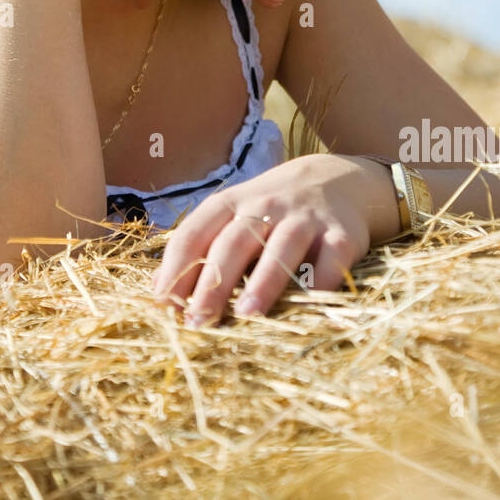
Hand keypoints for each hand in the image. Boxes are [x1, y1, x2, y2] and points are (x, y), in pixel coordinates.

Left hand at [150, 154, 398, 326]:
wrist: (333, 179)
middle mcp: (266, 206)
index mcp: (230, 203)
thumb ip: (198, 249)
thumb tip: (158, 291)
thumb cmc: (269, 211)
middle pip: (234, 242)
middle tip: (198, 320)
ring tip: (248, 316)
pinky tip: (310, 307)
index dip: (177, 267)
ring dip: (265, 281)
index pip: (195, 232)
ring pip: (282, 247)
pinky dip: (322, 282)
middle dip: (215, 282)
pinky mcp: (342, 234)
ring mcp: (305, 218)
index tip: (163, 304)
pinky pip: (332, 258)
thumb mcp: (229, 218)